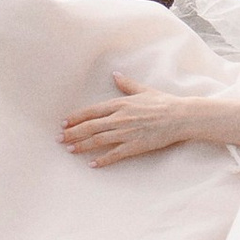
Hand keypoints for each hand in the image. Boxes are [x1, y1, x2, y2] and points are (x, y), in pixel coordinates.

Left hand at [64, 73, 207, 164]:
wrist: (180, 116)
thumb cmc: (163, 102)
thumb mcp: (143, 90)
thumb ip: (126, 84)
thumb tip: (115, 74)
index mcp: (120, 104)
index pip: (91, 111)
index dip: (75, 118)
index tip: (63, 123)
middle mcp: (119, 118)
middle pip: (90, 127)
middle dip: (72, 133)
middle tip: (59, 139)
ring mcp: (126, 133)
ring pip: (98, 140)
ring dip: (82, 146)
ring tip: (69, 150)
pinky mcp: (135, 146)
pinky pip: (114, 154)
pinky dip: (102, 160)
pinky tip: (92, 164)